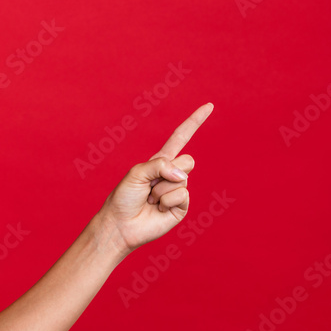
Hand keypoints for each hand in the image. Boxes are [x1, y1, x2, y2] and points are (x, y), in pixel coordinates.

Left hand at [95, 103, 213, 255]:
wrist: (121, 224)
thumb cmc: (124, 197)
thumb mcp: (137, 172)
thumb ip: (159, 165)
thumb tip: (183, 175)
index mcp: (160, 161)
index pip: (181, 137)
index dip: (195, 122)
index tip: (209, 106)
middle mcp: (172, 174)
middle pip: (188, 160)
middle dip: (168, 171)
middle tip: (150, 185)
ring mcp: (178, 190)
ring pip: (183, 179)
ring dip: (161, 189)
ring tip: (149, 199)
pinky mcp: (181, 207)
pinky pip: (182, 195)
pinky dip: (166, 201)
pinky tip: (157, 209)